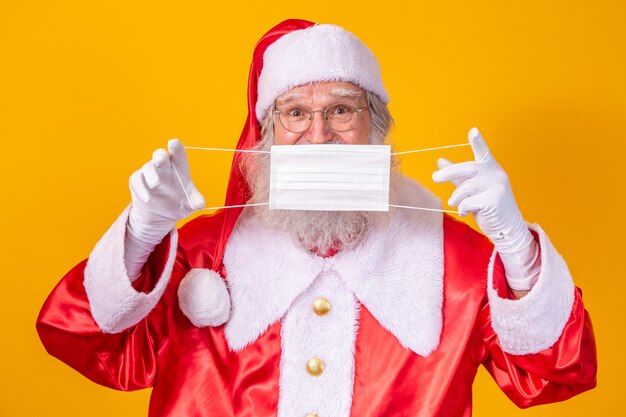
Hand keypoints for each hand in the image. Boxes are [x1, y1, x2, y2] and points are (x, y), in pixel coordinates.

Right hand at [128, 139, 204, 244]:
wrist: (160, 215)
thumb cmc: (178, 202)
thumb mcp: (189, 203)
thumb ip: (195, 201)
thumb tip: (200, 203)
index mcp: (178, 166)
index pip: (178, 153)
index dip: (176, 147)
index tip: (173, 143)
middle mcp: (163, 166)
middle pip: (160, 155)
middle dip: (160, 155)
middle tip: (161, 158)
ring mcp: (149, 172)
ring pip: (148, 168)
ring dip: (151, 175)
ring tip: (155, 184)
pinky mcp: (137, 180)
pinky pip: (137, 181)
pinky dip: (141, 190)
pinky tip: (147, 199)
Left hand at [432, 128, 538, 291]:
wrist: (507, 227)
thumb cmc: (489, 204)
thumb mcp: (473, 187)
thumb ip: (457, 175)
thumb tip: (440, 161)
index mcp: (490, 168)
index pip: (483, 152)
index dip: (478, 142)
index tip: (473, 131)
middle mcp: (496, 174)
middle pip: (468, 168)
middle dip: (449, 173)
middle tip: (435, 178)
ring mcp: (496, 187)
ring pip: (465, 188)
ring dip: (456, 198)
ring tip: (456, 204)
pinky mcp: (494, 201)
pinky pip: (468, 203)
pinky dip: (462, 209)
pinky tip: (467, 213)